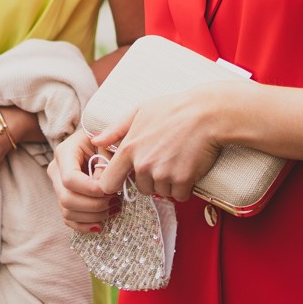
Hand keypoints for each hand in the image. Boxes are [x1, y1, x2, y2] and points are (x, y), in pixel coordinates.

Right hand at [50, 131, 116, 231]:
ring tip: (114, 208)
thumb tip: (102, 187)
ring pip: (67, 212)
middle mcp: (56, 170)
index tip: (111, 190)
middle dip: (94, 205)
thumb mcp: (110, 143)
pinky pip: (69, 219)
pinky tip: (101, 224)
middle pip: (67, 199)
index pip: (70, 179)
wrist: (102, 137)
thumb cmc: (108, 138)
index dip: (90, 190)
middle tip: (116, 201)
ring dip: (93, 216)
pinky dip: (84, 225)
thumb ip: (107, 162)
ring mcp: (58, 186)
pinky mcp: (65, 198)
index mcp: (65, 152)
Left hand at [89, 81, 235, 203]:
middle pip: (141, 188)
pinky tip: (189, 168)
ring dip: (169, 183)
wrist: (207, 113)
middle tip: (165, 158)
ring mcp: (163, 174)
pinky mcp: (183, 180)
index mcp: (129, 149)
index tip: (125, 179)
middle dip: (151, 179)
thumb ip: (115, 128)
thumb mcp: (139, 110)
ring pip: (161, 192)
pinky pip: (180, 195)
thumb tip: (96, 141)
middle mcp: (143, 165)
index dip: (115, 184)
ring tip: (178, 160)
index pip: (108, 183)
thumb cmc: (173, 108)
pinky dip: (185, 187)